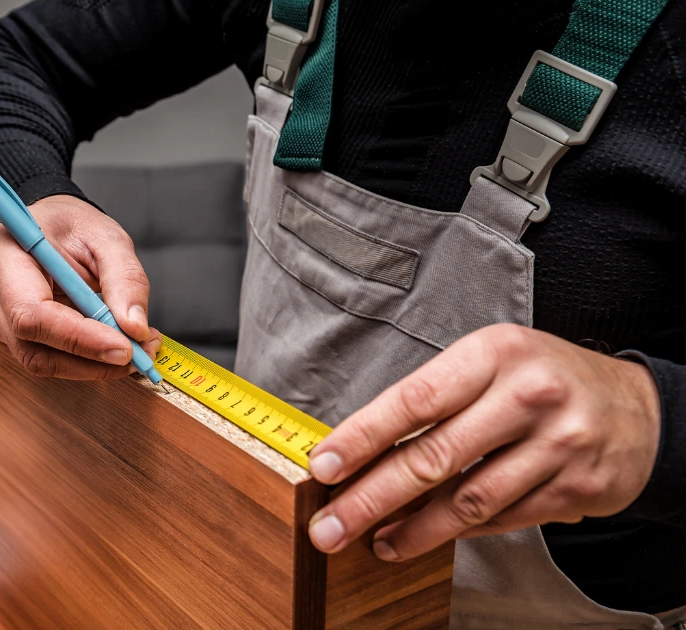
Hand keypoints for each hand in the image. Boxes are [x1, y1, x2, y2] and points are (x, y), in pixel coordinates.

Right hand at [0, 194, 160, 378]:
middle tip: (141, 353)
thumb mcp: (107, 236)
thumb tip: (135, 328)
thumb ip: (126, 278)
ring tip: (134, 347)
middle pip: (33, 348)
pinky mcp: (6, 335)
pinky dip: (83, 360)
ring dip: (92, 365)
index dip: (79, 338)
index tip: (125, 347)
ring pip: (41, 361)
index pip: (31, 313)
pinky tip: (110, 343)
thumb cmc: (71, 225)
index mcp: (2, 255)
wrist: (48, 225)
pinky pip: (45, 358)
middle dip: (92, 359)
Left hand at [305, 323, 660, 561]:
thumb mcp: (490, 363)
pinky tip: (423, 538)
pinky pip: (501, 519)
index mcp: (494, 354)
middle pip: (433, 457)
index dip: (362, 437)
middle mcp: (528, 396)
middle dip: (371, 498)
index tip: (323, 466)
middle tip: (330, 525)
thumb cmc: (543, 380)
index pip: (414, 399)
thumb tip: (359, 447)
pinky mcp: (575, 488)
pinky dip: (456, 534)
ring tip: (374, 542)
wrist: (635, 408)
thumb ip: (431, 399)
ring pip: (466, 500)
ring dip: (411, 529)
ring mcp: (557, 445)